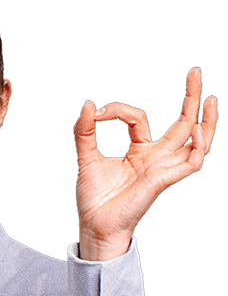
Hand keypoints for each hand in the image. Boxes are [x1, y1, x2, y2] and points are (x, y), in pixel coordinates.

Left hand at [74, 67, 216, 260]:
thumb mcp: (87, 158)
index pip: (139, 119)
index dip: (120, 110)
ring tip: (211, 97)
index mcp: (139, 151)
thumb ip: (85, 133)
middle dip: (191, 98)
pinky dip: (198, 147)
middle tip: (195, 71)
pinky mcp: (163, 181)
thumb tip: (89, 104)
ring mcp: (162, 169)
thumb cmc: (93, 198)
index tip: (99, 113)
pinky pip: (191, 163)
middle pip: (182, 124)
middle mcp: (155, 158)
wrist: (93, 225)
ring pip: (196, 141)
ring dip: (207, 121)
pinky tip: (197, 131)